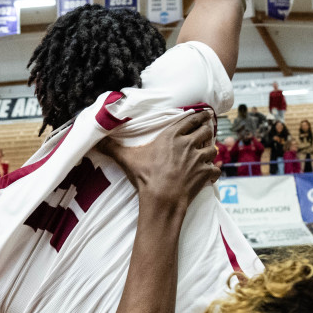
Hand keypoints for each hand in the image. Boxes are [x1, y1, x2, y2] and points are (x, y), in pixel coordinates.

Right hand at [100, 110, 218, 208]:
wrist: (162, 198)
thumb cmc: (146, 176)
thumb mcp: (128, 159)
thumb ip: (113, 148)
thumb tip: (96, 142)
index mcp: (172, 135)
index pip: (191, 120)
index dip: (199, 116)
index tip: (205, 114)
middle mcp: (188, 144)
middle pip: (206, 131)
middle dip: (207, 131)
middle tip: (206, 132)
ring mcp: (199, 159)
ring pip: (213, 149)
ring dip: (210, 151)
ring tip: (207, 154)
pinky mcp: (205, 173)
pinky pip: (216, 170)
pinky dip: (214, 172)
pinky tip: (210, 174)